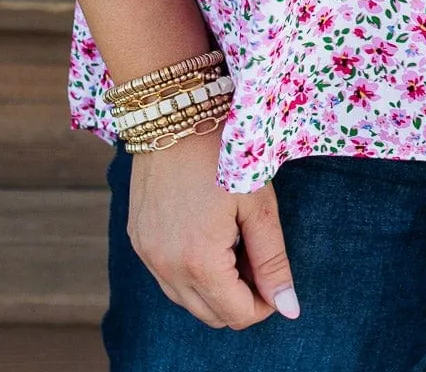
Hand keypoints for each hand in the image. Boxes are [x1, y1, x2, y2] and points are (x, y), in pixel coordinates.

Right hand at [127, 127, 300, 328]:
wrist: (176, 111)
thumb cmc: (224, 151)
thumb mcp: (258, 203)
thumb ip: (273, 260)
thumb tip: (288, 308)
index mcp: (200, 261)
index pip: (238, 316)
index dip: (264, 303)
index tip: (274, 275)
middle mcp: (166, 266)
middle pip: (211, 315)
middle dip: (239, 296)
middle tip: (254, 254)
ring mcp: (147, 254)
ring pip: (186, 300)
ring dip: (214, 287)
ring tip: (232, 241)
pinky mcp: (137, 239)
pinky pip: (166, 276)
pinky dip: (189, 271)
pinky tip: (206, 234)